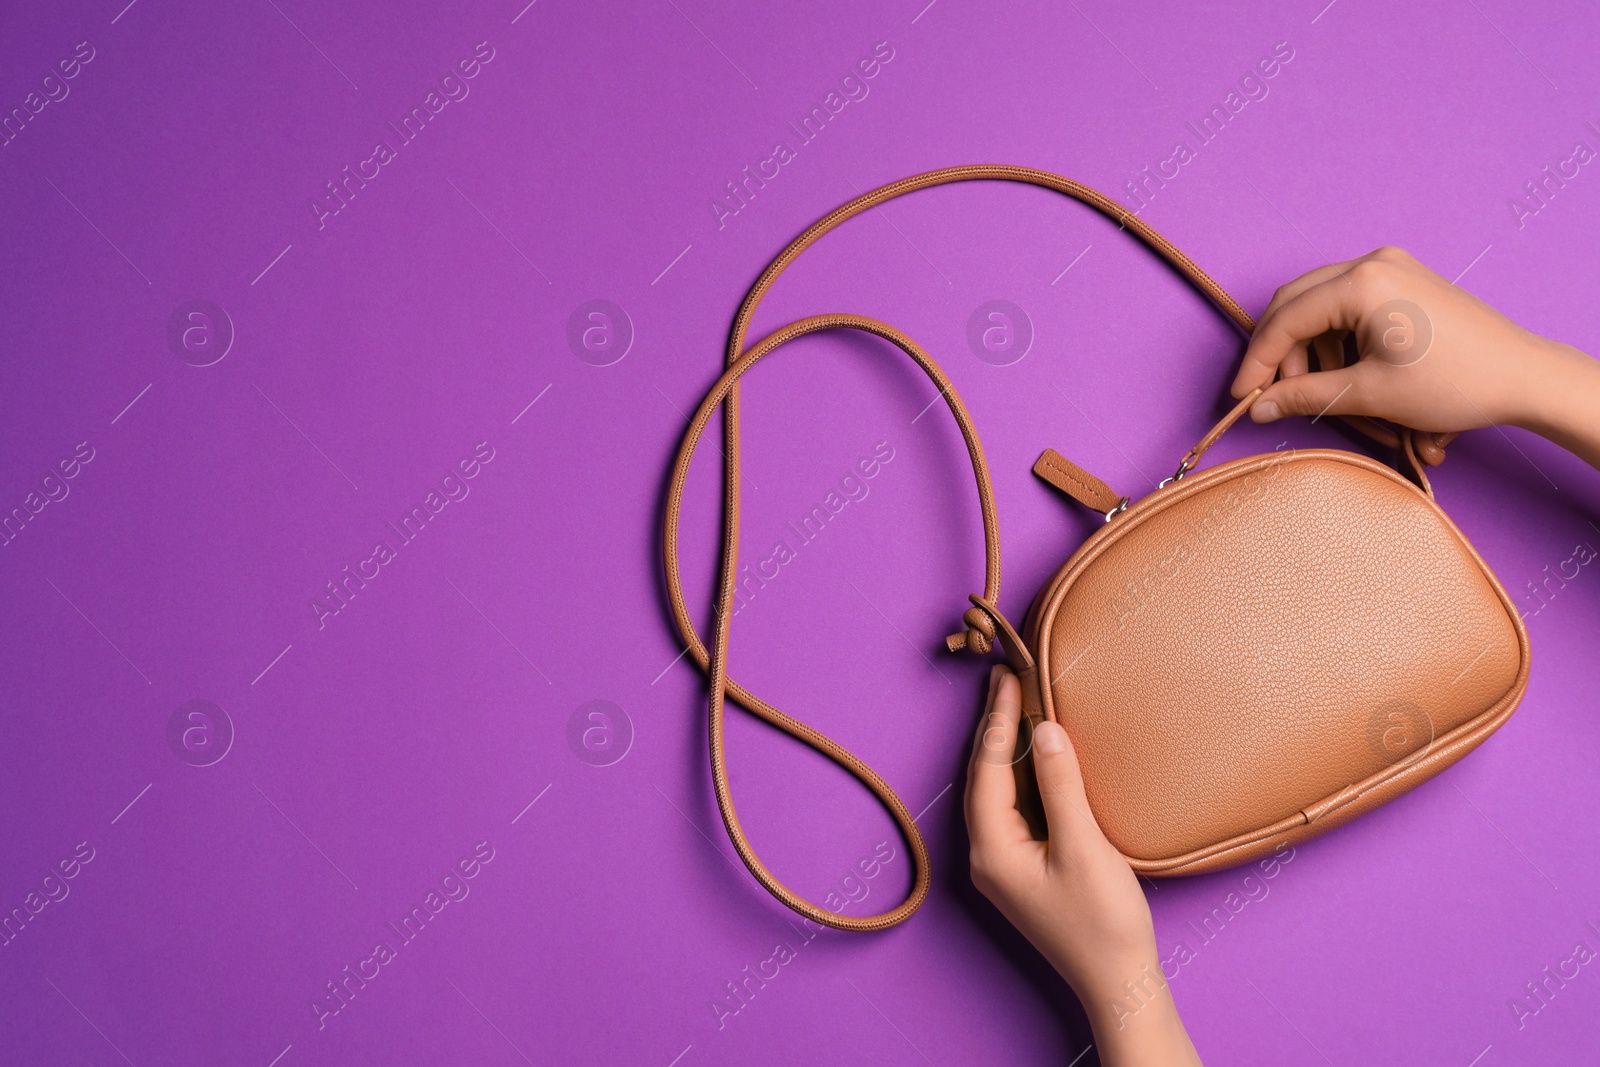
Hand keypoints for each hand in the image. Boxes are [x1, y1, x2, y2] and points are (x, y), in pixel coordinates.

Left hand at [965, 666, 1200, 1064]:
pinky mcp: (1025, 866)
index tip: (1007, 678)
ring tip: (1018, 701)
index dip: (999, 720)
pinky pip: (1016, 806)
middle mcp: (989, 854)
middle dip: (996, 727)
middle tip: (1007, 678)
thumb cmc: (1103, 924)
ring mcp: (1004, 862)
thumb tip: (1045, 731)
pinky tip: (1038, 752)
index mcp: (993, 849)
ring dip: (1008, 748)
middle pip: (985, 776)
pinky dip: (1024, 774)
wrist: (1118, 982)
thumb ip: (1062, 786)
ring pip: (999, 790)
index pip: (988, 769)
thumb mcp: (1084, 847)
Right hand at [1230, 246, 1599, 468]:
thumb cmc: (1454, 382)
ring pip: (1320, 306)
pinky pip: (1348, 305)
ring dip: (1310, 351)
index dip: (1256, 362)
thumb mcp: (1369, 394)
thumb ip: (1305, 395)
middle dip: (1279, 354)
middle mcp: (1373, 263)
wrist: (1522, 376)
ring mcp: (1391, 268)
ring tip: (1324, 392)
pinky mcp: (1404, 282)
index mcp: (1362, 282)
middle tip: (1274, 396)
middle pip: (1295, 304)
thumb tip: (1259, 405)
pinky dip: (1336, 340)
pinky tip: (1347, 374)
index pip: (1285, 320)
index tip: (1241, 397)